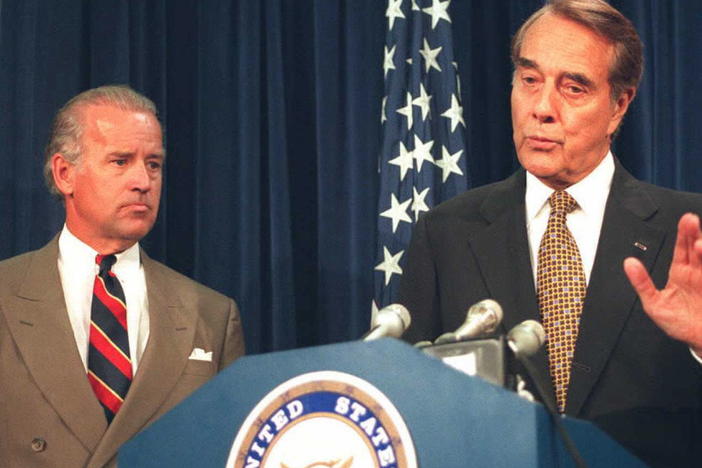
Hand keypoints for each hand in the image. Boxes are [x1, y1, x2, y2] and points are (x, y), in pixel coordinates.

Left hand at [623, 213, 701, 354]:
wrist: (698, 340)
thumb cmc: (677, 324)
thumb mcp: (654, 304)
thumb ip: (642, 283)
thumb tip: (628, 264)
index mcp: (681, 273)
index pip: (682, 249)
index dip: (683, 234)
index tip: (685, 221)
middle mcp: (697, 273)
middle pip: (696, 248)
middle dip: (694, 234)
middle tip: (691, 221)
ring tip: (699, 245)